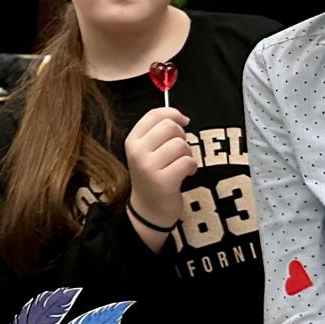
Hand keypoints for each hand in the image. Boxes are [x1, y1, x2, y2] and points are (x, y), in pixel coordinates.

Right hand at [124, 107, 195, 226]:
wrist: (148, 209)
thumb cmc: (153, 175)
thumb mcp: (147, 150)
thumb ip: (159, 130)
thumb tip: (181, 117)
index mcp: (132, 141)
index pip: (154, 115)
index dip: (173, 113)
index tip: (183, 121)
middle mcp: (137, 152)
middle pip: (169, 127)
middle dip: (182, 136)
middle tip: (180, 149)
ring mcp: (148, 167)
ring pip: (180, 145)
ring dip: (188, 153)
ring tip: (181, 163)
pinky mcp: (163, 181)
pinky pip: (187, 162)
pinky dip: (192, 167)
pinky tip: (186, 173)